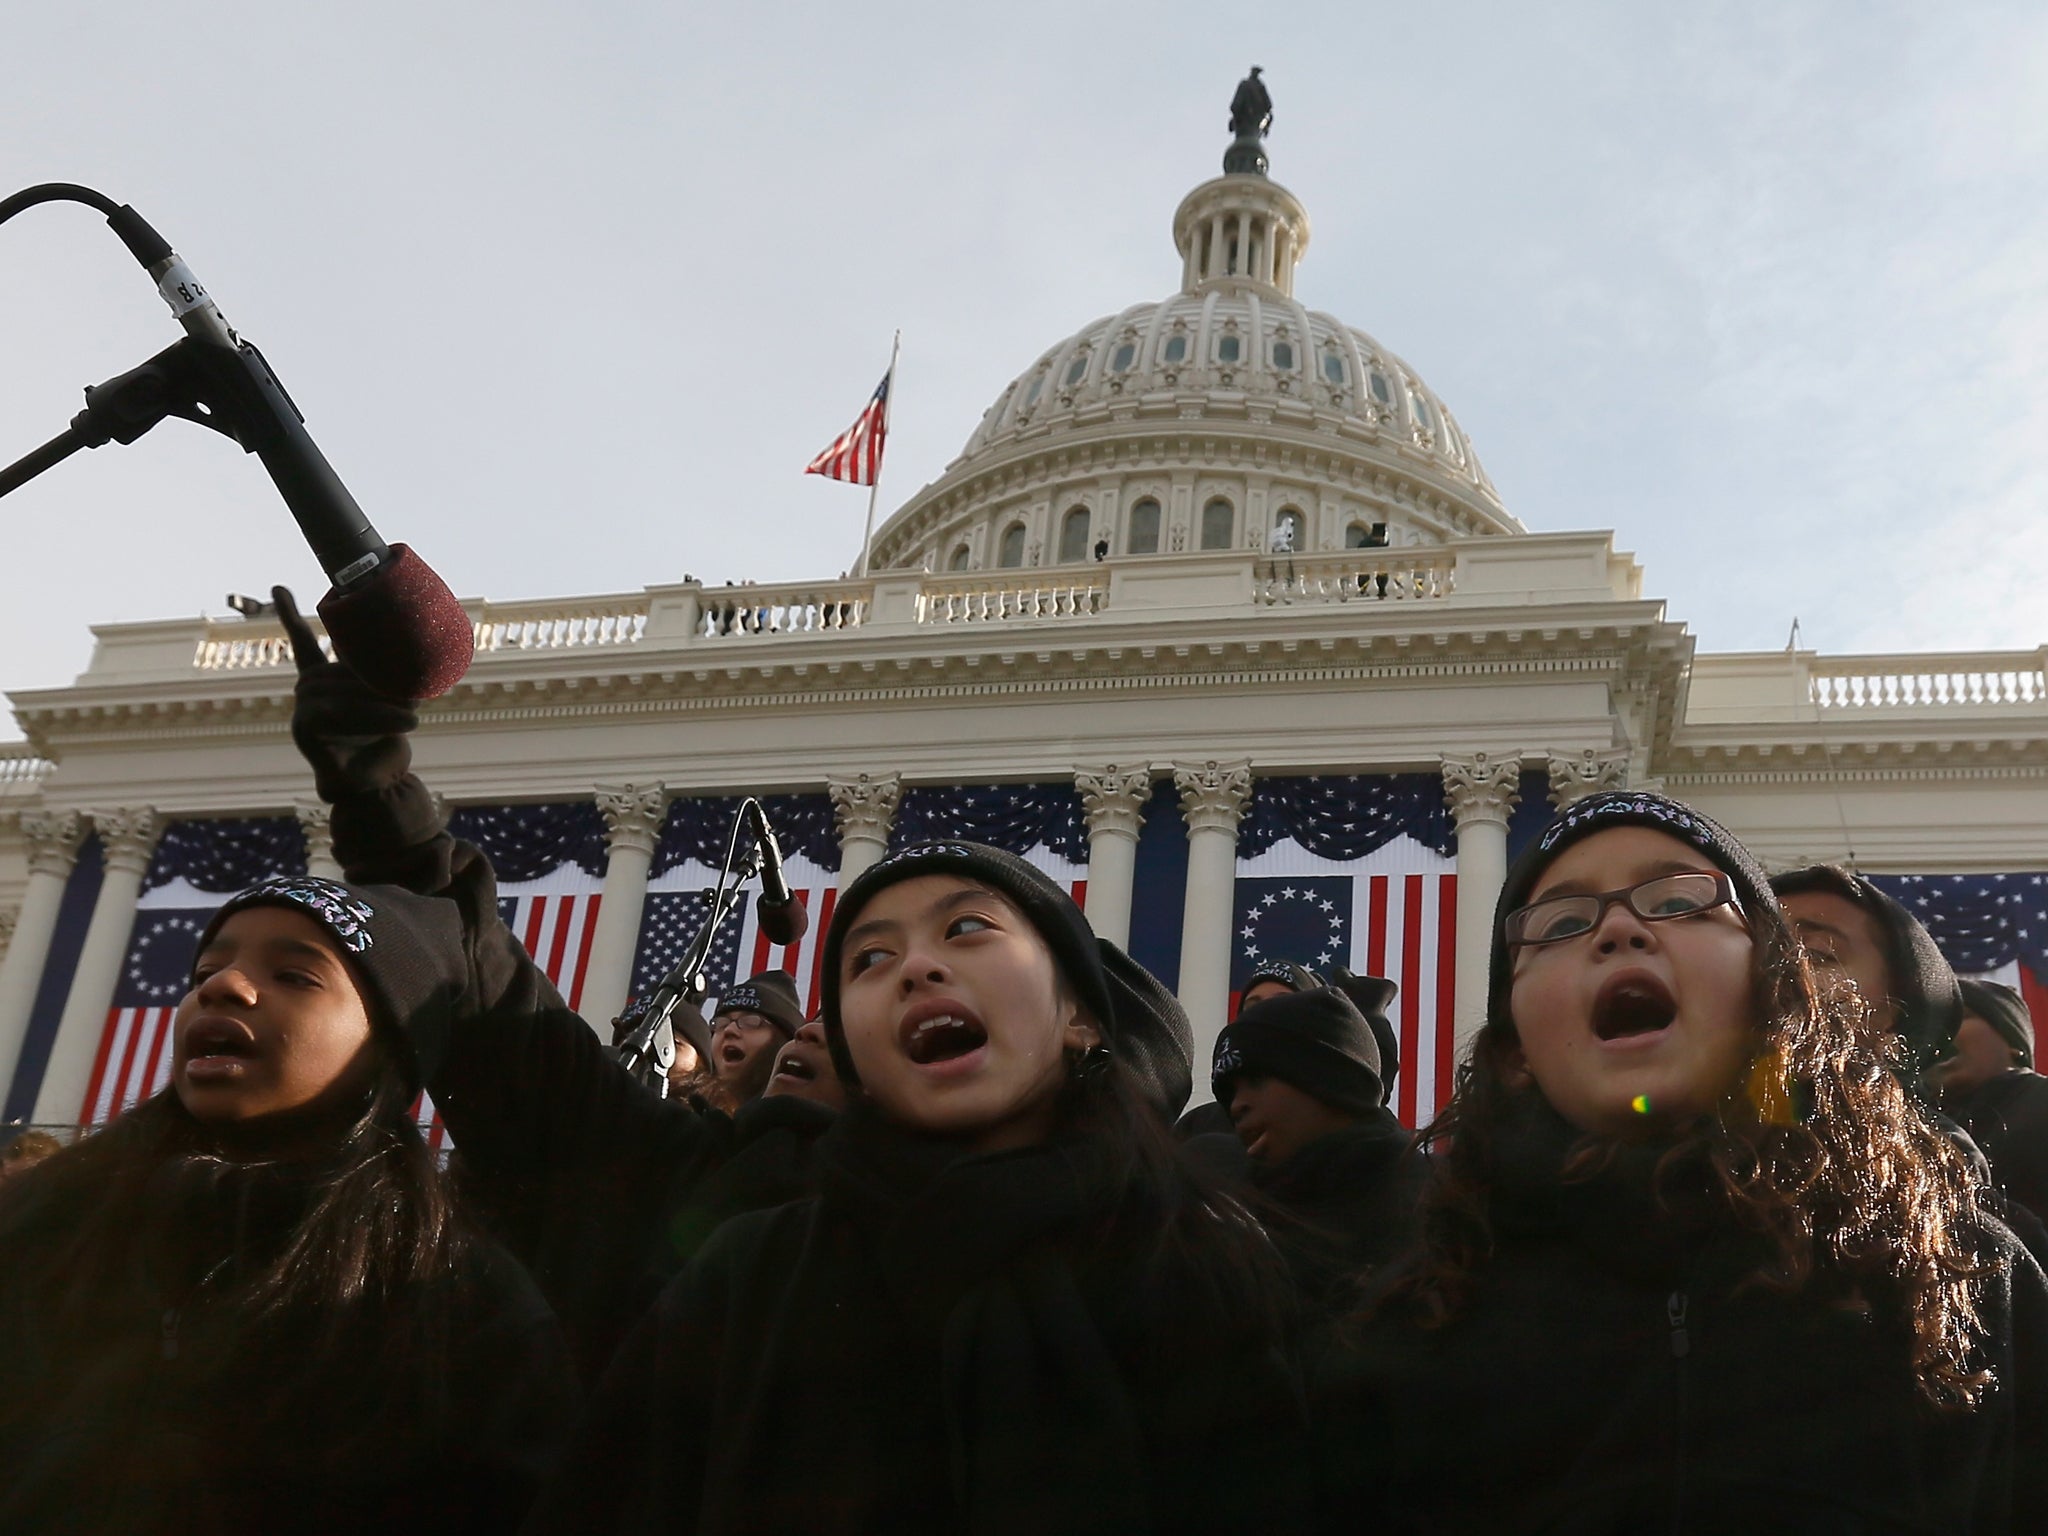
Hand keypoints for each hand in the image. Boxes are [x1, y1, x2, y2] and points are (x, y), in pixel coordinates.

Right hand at [275, 585, 418, 801]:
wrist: (378, 782)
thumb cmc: (385, 738)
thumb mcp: (392, 695)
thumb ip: (386, 670)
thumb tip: (409, 635)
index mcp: (323, 678)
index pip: (304, 641)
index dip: (290, 614)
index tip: (277, 588)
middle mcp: (307, 689)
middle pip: (344, 667)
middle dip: (382, 682)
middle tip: (415, 698)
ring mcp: (302, 708)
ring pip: (345, 688)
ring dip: (384, 701)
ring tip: (413, 713)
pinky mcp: (305, 729)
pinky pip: (338, 710)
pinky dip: (373, 715)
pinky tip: (401, 720)